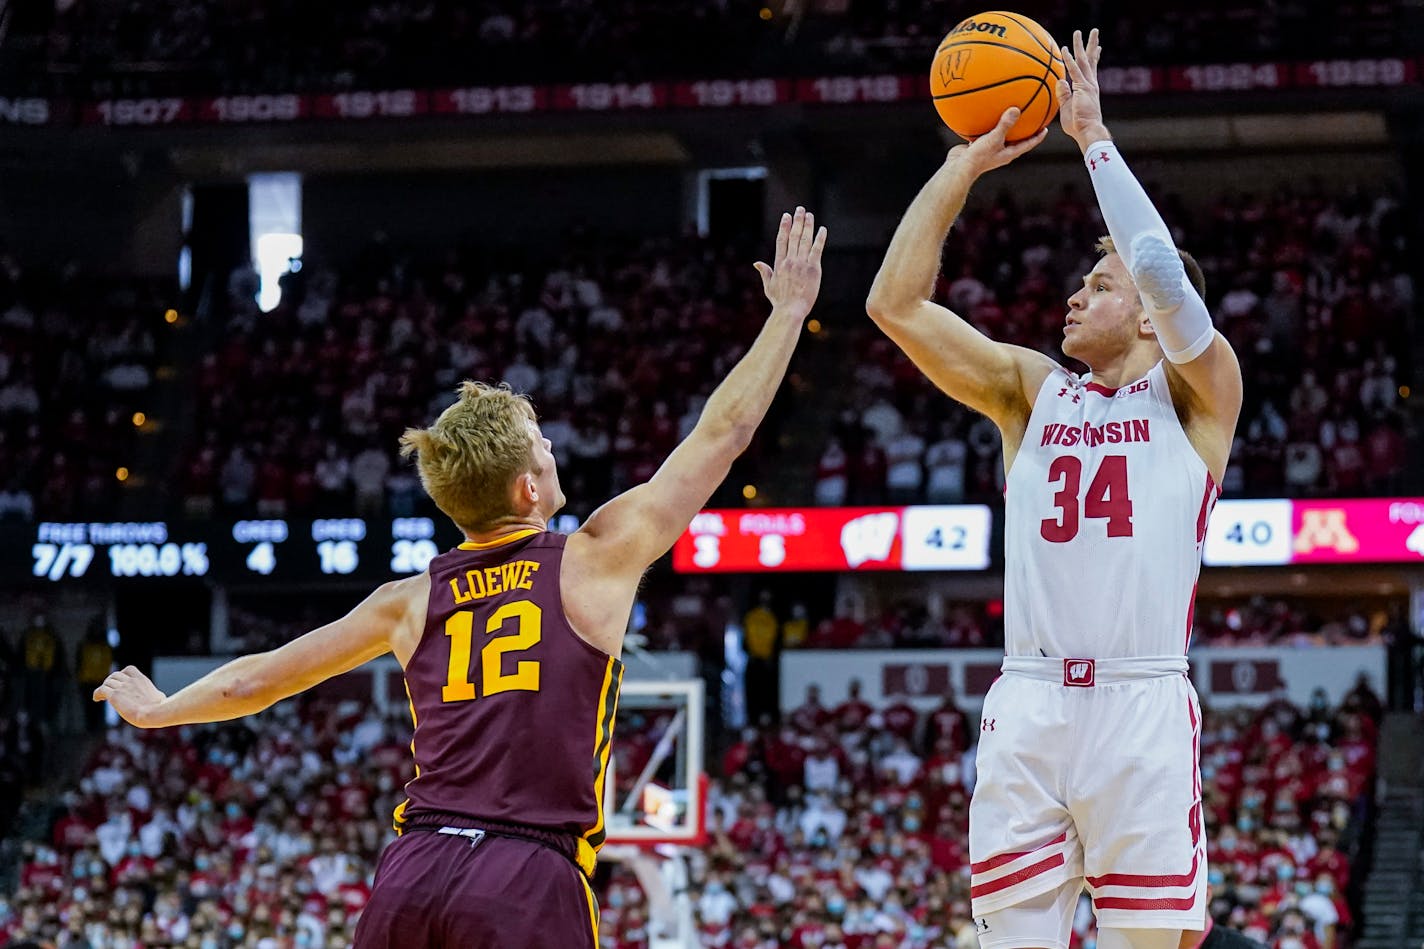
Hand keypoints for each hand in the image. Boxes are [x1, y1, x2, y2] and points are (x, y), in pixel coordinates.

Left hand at [93, 666, 169, 728]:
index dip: (122, 675)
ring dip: (104, 688)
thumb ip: (154, 694)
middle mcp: (131, 681)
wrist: (154, 713)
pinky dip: (97, 694)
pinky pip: (101, 690)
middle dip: (111, 682)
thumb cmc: (159, 708)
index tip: (120, 683)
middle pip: (115, 675)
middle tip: (109, 691)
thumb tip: (160, 698)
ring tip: (103, 696)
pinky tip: (97, 699)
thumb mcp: (159, 697)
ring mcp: (122, 687)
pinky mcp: (115, 695)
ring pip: (107, 682)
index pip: (128, 670)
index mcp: (141, 680)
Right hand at [754, 207, 827, 321]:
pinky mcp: (813, 269)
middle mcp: (790, 261)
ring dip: (807, 226)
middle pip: (793, 236)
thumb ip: (765, 273)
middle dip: (797, 221)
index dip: (784, 227)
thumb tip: (757, 263)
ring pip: (804, 240)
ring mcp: (801, 264)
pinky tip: (822, 229)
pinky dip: (819, 239)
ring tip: (809, 215)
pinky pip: (816, 250)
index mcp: (779, 264)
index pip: (781, 240)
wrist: (790, 310)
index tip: (786, 216)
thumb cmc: (780, 302)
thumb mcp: (769, 287)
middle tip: (800, 209)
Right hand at [947, 107, 1047, 175]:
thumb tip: (1016, 109)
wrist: (959, 167)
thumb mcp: (994, 138)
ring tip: (1008, 115)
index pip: (1028, 144)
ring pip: (1000, 137)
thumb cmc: (979, 156)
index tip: (1045, 128)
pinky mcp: (978, 147)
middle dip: (1023, 131)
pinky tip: (984, 116)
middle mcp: (1001, 153)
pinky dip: (987, 126)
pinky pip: (985, 134)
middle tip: (1031, 120)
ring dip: (1005, 128)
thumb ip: (1005, 124)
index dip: (1038, 137)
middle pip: (1016, 141)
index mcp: (1009, 153)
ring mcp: (989, 150)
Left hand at [1057, 28, 1110, 150]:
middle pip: (1091, 60)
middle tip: (1094, 32)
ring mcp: (1088, 84)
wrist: (1087, 131)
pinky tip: (1064, 50)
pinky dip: (1069, 60)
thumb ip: (1063, 95)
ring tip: (1079, 32)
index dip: (1094, 58)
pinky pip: (1074, 71)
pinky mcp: (1082, 88)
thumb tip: (1059, 81)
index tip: (1097, 48)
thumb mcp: (1066, 108)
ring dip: (1080, 45)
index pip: (1091, 70)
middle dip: (1092, 45)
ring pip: (1084, 60)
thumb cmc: (1078, 126)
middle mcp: (1091, 83)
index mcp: (1089, 88)